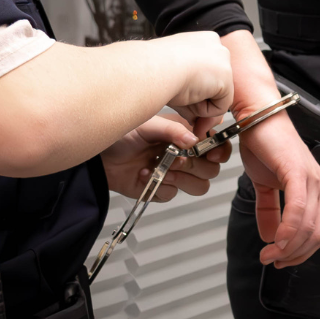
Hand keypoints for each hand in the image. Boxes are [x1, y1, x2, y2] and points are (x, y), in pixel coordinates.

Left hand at [100, 113, 228, 199]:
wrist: (101, 156)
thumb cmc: (122, 134)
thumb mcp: (148, 125)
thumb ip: (172, 131)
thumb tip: (193, 140)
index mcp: (186, 135)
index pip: (215, 144)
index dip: (218, 150)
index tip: (209, 152)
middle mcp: (184, 154)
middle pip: (211, 169)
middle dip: (196, 165)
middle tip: (177, 159)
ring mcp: (174, 173)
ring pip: (199, 186)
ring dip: (183, 179)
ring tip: (164, 170)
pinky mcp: (161, 188)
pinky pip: (173, 194)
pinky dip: (160, 186)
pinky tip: (146, 175)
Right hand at [161, 30, 234, 122]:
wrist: (154, 68)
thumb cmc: (154, 68)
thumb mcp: (173, 73)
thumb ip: (189, 87)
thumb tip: (196, 114)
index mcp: (201, 41)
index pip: (206, 71)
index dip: (194, 87)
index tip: (178, 90)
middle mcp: (215, 46)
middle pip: (214, 83)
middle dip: (198, 99)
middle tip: (180, 99)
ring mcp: (223, 60)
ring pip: (217, 96)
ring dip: (198, 105)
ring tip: (180, 94)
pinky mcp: (227, 77)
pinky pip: (220, 106)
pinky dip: (203, 111)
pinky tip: (189, 98)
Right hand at [220, 29, 319, 267]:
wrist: (255, 116)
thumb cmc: (262, 143)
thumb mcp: (264, 184)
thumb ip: (269, 211)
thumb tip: (270, 236)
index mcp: (314, 189)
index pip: (317, 232)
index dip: (299, 253)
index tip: (279, 261)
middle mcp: (318, 185)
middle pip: (315, 234)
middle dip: (292, 255)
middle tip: (271, 261)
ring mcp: (311, 178)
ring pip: (308, 227)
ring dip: (287, 248)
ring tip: (268, 254)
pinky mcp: (298, 172)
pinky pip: (298, 210)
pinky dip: (287, 230)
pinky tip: (274, 239)